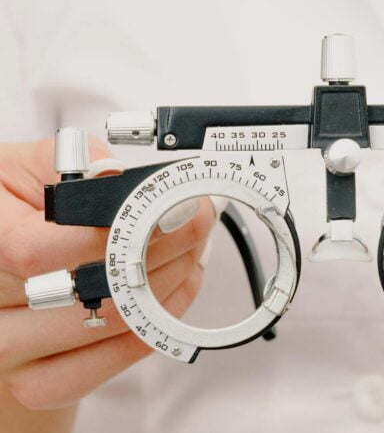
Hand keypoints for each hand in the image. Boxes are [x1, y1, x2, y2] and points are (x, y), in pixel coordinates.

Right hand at [0, 137, 213, 417]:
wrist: (0, 269)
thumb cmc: (17, 210)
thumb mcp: (32, 168)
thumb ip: (80, 169)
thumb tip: (131, 184)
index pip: (37, 251)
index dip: (113, 231)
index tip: (169, 206)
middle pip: (88, 291)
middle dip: (160, 250)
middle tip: (195, 220)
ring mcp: (9, 350)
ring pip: (109, 326)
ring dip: (168, 283)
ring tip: (191, 249)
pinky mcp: (41, 383)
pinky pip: (113, 360)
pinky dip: (157, 322)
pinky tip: (177, 289)